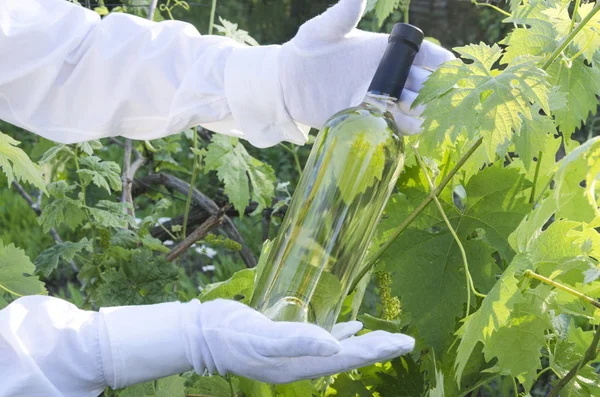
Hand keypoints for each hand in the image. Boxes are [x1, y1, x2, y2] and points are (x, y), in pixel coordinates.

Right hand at [184, 299, 414, 383]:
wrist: (202, 334)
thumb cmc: (229, 334)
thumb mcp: (261, 337)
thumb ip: (297, 341)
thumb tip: (336, 347)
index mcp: (300, 365)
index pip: (347, 359)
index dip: (375, 351)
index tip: (401, 344)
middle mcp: (302, 363)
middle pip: (349, 357)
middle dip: (378, 349)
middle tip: (406, 342)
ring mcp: (295, 354)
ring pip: (339, 349)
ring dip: (364, 344)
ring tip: (388, 339)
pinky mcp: (287, 340)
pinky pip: (321, 340)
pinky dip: (341, 335)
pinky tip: (352, 330)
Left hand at [279, 0, 454, 134]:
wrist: (286, 82)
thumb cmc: (307, 49)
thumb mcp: (324, 29)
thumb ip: (344, 14)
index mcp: (386, 51)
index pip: (423, 54)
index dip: (439, 61)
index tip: (449, 67)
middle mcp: (387, 76)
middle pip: (423, 84)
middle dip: (433, 90)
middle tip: (435, 96)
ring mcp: (378, 99)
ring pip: (412, 108)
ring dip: (421, 112)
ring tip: (421, 116)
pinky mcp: (365, 118)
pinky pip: (390, 125)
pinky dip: (402, 128)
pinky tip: (407, 129)